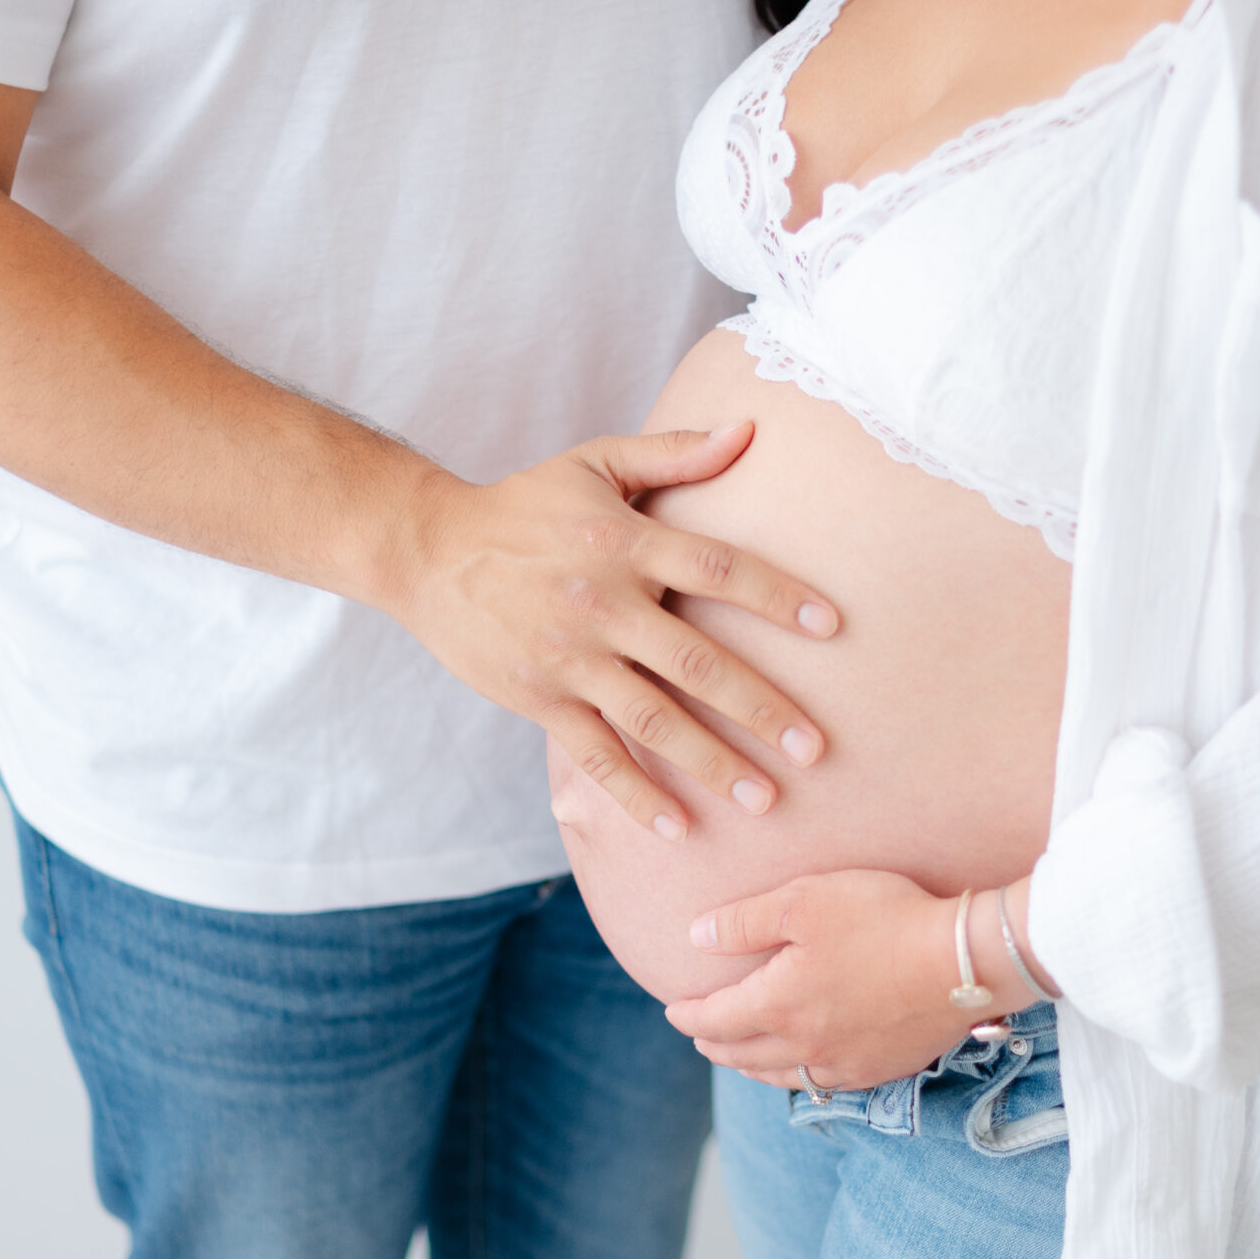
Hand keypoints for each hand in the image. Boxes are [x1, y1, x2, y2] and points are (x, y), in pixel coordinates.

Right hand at [388, 422, 838, 839]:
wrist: (427, 550)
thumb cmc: (524, 505)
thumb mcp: (595, 464)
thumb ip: (674, 451)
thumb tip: (750, 429)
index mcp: (625, 540)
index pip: (718, 568)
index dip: (777, 595)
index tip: (832, 627)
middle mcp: (603, 601)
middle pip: (697, 660)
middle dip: (761, 708)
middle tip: (817, 749)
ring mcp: (570, 657)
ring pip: (653, 718)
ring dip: (712, 762)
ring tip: (766, 799)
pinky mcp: (540, 698)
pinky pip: (596, 755)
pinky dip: (637, 794)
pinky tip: (680, 829)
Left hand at [668, 870, 981, 1091]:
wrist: (962, 960)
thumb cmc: (882, 919)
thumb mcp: (803, 901)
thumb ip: (743, 922)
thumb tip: (696, 938)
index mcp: (778, 1006)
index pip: (715, 1020)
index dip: (688, 1016)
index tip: (673, 1011)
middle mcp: (805, 1045)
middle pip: (743, 1055)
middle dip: (714, 1045)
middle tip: (700, 1036)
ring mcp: (845, 1062)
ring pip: (782, 1076)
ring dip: (752, 1067)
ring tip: (742, 1056)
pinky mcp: (881, 1068)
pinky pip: (826, 1081)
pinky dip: (802, 1076)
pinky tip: (807, 1067)